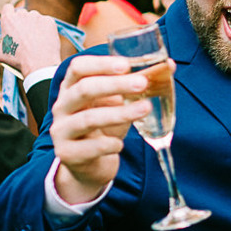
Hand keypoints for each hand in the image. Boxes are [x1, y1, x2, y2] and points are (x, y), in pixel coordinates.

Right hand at [0, 1, 66, 78]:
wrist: (40, 65)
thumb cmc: (18, 59)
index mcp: (9, 19)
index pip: (8, 7)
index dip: (9, 14)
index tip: (11, 23)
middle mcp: (23, 14)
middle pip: (21, 13)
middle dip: (22, 22)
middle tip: (23, 36)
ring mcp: (38, 17)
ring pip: (34, 17)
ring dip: (33, 24)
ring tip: (34, 39)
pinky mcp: (50, 21)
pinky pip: (46, 21)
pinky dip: (45, 28)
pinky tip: (43, 39)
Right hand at [50, 53, 151, 203]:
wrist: (89, 167)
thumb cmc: (104, 129)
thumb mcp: (118, 105)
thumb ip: (136, 86)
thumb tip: (168, 65)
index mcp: (71, 88)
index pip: (78, 68)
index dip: (101, 64)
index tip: (126, 64)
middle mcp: (62, 107)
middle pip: (84, 89)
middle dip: (115, 85)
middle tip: (142, 83)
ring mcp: (62, 130)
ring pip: (89, 119)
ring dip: (119, 113)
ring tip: (145, 109)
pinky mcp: (67, 154)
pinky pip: (90, 148)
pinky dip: (109, 144)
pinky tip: (120, 144)